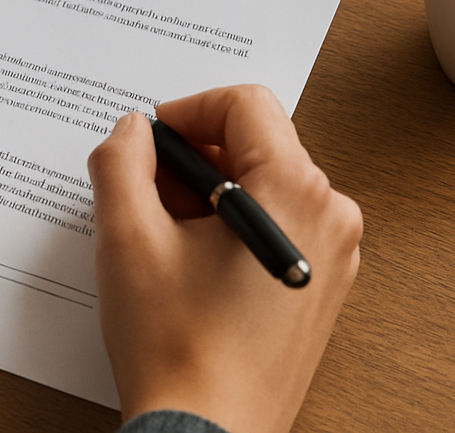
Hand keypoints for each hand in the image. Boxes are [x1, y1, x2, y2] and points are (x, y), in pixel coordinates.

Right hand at [88, 85, 361, 432]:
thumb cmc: (176, 349)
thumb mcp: (127, 237)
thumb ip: (122, 161)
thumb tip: (133, 131)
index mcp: (296, 192)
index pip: (246, 105)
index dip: (188, 109)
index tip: (152, 138)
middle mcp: (330, 217)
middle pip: (255, 142)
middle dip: (192, 155)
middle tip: (145, 188)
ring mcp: (332, 253)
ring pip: (262, 181)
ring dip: (206, 189)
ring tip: (162, 229)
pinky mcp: (319, 282)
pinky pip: (275, 219)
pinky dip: (229, 220)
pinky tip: (188, 256)